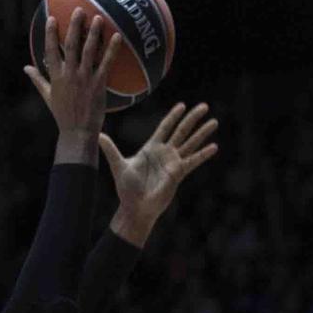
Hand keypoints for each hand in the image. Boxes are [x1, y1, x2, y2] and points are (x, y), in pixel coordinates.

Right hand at [24, 9, 118, 140]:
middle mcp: (69, 75)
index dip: (51, 34)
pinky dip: (112, 50)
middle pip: (71, 46)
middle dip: (74, 26)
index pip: (51, 51)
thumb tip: (26, 67)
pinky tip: (117, 37)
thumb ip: (37, 79)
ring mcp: (84, 79)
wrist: (77, 133)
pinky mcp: (98, 85)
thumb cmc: (62, 115)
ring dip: (93, 33)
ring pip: (88, 51)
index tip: (52, 19)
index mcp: (56, 77)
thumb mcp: (47, 96)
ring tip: (98, 18)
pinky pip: (106, 64)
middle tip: (79, 11)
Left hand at [101, 103, 221, 241]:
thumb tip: (98, 135)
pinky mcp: (178, 174)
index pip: (165, 127)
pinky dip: (203, 154)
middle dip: (192, 118)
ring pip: (190, 143)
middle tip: (204, 106)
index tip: (183, 105)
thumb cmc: (127, 189)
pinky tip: (214, 147)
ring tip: (214, 122)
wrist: (135, 208)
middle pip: (181, 131)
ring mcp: (173, 163)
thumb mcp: (119, 166)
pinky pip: (193, 161)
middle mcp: (164, 153)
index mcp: (151, 148)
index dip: (173, 116)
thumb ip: (110, 149)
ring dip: (202, 133)